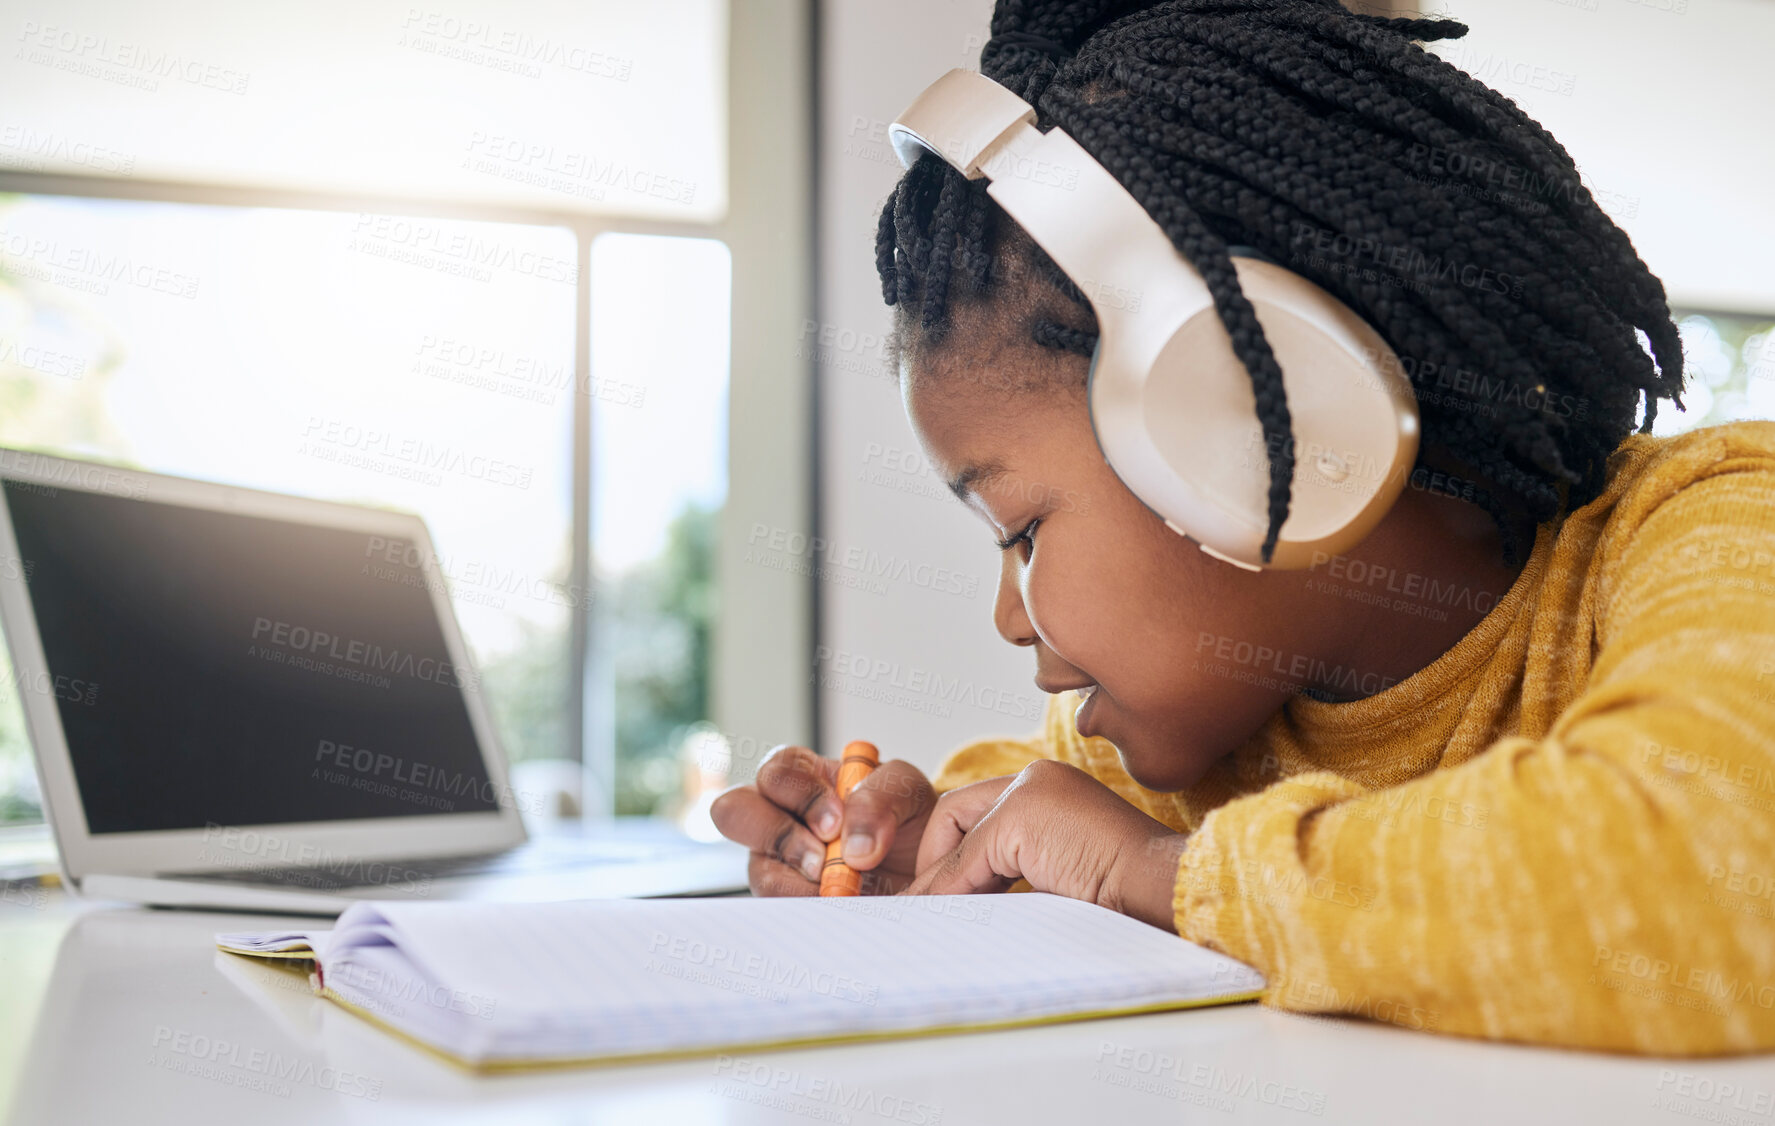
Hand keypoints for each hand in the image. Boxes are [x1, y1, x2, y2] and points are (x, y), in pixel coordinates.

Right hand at [709, 745, 936, 895]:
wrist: (925, 870)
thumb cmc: (907, 819)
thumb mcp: (907, 792)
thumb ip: (882, 796)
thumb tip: (854, 847)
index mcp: (804, 776)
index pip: (777, 771)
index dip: (800, 795)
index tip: (836, 823)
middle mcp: (778, 814)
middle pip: (734, 811)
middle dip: (780, 836)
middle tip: (825, 860)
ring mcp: (776, 861)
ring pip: (757, 869)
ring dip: (800, 883)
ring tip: (841, 889)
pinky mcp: (785, 899)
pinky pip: (778, 908)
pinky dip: (810, 909)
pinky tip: (840, 906)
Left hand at [900, 759, 1186, 930]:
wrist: (1161, 894)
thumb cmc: (1124, 897)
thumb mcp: (1055, 878)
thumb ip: (1009, 875)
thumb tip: (950, 900)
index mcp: (1051, 789)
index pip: (978, 812)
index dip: (952, 855)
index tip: (943, 899)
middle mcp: (1037, 779)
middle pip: (958, 814)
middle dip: (936, 862)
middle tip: (925, 907)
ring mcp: (1030, 790)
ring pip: (957, 834)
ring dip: (940, 880)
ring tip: (928, 917)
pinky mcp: (1023, 814)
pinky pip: (967, 859)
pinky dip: (949, 889)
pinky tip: (943, 918)